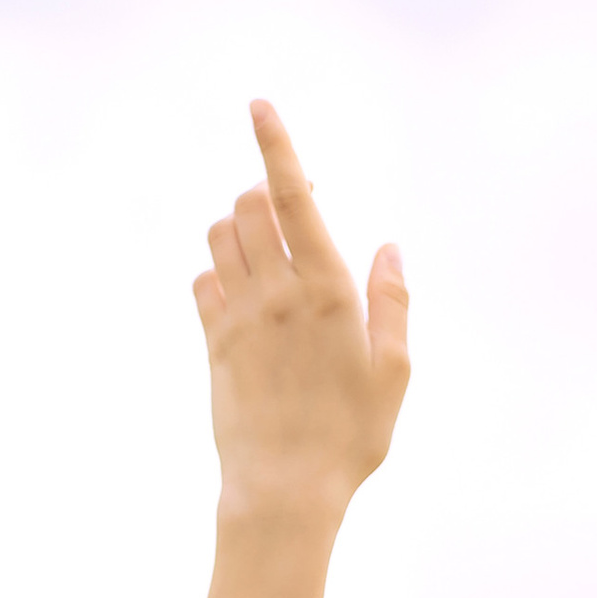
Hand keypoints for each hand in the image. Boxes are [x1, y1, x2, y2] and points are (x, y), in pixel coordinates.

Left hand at [194, 101, 409, 531]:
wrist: (284, 492)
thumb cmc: (350, 438)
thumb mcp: (393, 372)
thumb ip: (393, 301)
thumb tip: (389, 244)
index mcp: (327, 290)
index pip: (290, 196)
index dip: (274, 144)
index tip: (258, 105)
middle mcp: (276, 293)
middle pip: (246, 204)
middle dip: (262, 188)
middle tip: (286, 204)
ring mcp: (238, 317)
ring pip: (219, 236)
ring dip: (237, 225)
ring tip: (264, 247)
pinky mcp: (213, 344)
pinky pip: (202, 281)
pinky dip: (218, 271)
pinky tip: (240, 290)